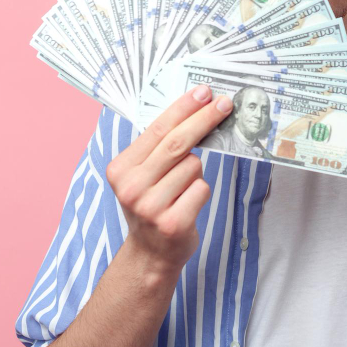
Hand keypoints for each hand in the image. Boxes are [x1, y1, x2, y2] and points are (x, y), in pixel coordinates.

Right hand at [104, 85, 231, 277]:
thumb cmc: (153, 204)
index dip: (183, 108)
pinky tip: (187, 204)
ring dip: (196, 172)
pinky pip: (202, 189)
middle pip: (177, 143)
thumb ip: (160, 147)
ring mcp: (150, 207)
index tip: (204, 92)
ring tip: (182, 190)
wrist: (150, 254)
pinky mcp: (172, 223)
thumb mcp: (144, 175)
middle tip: (225, 104)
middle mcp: (131, 187)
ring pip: (193, 167)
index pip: (156, 129)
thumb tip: (196, 108)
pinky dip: (201, 191)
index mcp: (121, 169)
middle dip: (204, 119)